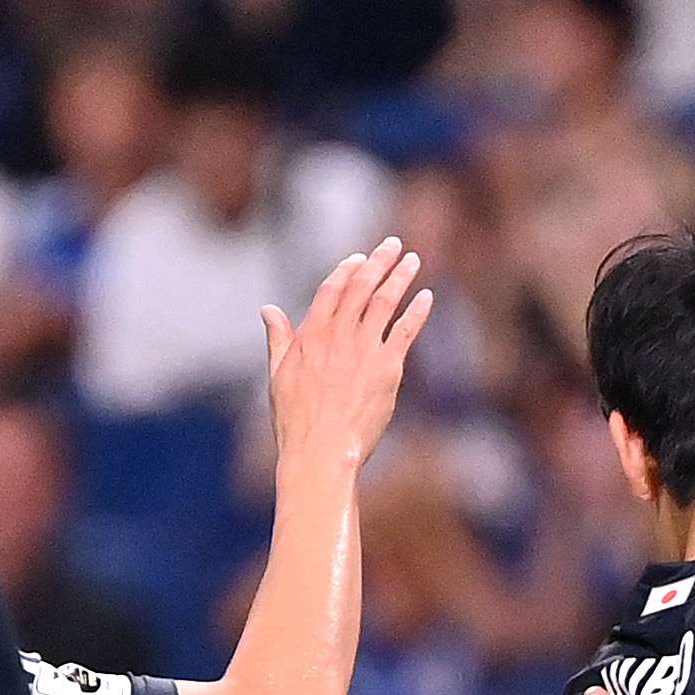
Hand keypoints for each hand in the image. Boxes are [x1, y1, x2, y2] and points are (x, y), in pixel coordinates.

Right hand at [263, 237, 433, 478]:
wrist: (321, 449)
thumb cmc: (296, 419)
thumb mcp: (278, 374)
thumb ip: (278, 337)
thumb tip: (268, 309)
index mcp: (311, 334)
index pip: (331, 289)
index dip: (347, 270)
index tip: (359, 258)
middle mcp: (338, 335)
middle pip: (362, 286)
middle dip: (379, 261)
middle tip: (393, 244)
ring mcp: (364, 349)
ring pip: (386, 302)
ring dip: (401, 277)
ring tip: (413, 261)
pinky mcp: (387, 367)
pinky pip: (405, 331)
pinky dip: (417, 312)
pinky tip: (427, 297)